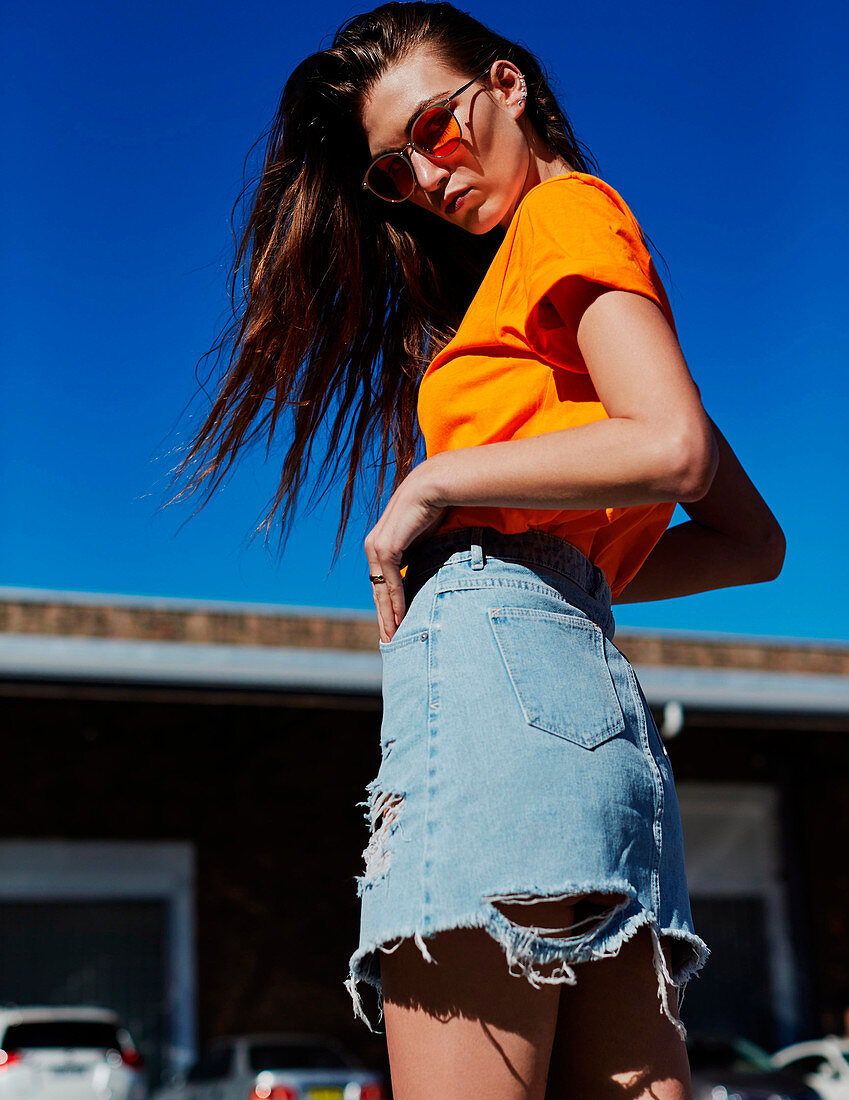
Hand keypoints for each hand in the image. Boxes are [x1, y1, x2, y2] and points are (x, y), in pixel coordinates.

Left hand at [364, 460, 447, 642]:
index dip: (387, 605)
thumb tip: (426, 572)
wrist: (433, 486)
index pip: (382, 582)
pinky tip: (400, 619)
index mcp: (381, 545)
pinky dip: (396, 602)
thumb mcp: (423, 538)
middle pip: (378, 591)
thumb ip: (418, 554)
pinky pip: (391, 583)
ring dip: (388, 616)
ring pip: (382, 591)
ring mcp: (377, 548)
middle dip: (383, 617)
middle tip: (389, 640)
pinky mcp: (386, 549)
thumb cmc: (434, 508)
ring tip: (393, 638)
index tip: (393, 624)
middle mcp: (374, 547)